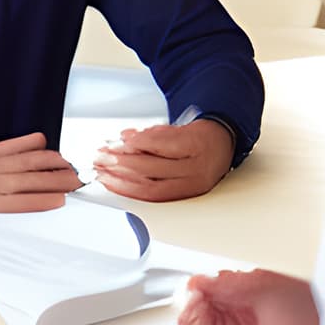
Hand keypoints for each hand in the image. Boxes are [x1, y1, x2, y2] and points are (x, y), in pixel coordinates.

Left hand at [92, 119, 233, 201]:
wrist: (222, 150)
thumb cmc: (200, 136)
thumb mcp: (181, 126)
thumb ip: (153, 133)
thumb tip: (126, 138)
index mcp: (197, 144)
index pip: (163, 144)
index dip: (139, 142)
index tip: (120, 140)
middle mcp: (196, 169)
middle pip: (153, 168)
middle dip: (123, 163)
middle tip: (102, 157)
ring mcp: (190, 187)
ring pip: (150, 188)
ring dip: (121, 181)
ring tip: (102, 173)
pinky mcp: (182, 198)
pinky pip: (152, 198)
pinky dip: (130, 192)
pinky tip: (115, 186)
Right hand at [178, 269, 317, 324]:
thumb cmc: (309, 313)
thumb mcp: (268, 288)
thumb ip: (234, 284)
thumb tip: (203, 280)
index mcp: (250, 286)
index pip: (216, 281)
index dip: (201, 284)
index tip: (193, 287)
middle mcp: (242, 307)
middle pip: (204, 302)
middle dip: (193, 302)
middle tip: (193, 305)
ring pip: (203, 322)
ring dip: (193, 319)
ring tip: (194, 319)